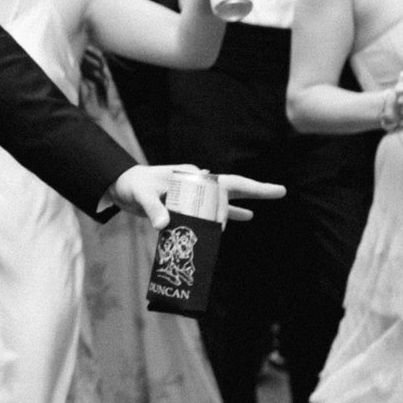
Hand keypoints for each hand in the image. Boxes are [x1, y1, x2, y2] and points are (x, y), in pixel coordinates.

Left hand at [109, 165, 284, 226]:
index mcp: (191, 175)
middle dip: (258, 189)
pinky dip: (228, 215)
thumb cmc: (133, 187)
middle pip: (232, 188)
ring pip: (226, 199)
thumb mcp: (141, 196)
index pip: (222, 185)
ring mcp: (195, 194)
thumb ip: (153, 209)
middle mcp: (198, 182)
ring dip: (246, 202)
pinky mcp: (190, 205)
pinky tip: (247, 217)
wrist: (122, 186)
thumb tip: (164, 226)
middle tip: (280, 191)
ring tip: (269, 201)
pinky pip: (214, 210)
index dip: (239, 197)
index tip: (233, 219)